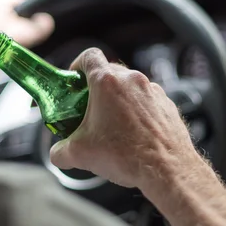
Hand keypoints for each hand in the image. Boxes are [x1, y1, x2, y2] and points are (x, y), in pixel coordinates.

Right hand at [50, 48, 199, 188]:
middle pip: (110, 72)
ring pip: (130, 88)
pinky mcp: (168, 105)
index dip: (78, 65)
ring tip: (113, 128)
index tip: (75, 80)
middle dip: (97, 88)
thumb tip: (58, 153)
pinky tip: (134, 135)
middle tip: (88, 109)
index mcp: (107, 82)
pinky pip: (148, 102)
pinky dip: (138, 113)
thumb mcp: (80, 154)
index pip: (89, 56)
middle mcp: (132, 81)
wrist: (167, 170)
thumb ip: (61, 151)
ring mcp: (153, 91)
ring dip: (119, 102)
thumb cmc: (127, 156)